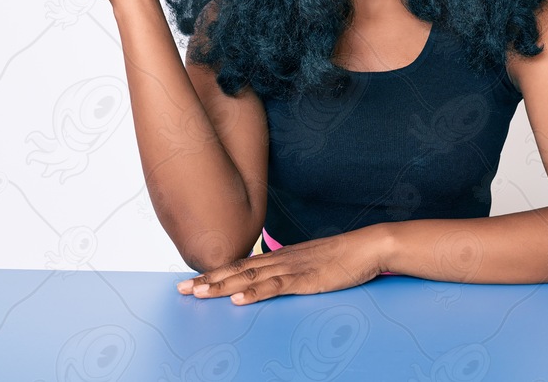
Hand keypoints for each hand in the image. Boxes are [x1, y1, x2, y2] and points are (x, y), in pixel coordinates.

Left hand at [176, 226, 389, 304]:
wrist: (367, 247)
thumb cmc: (342, 257)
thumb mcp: (311, 265)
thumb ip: (291, 272)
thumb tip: (275, 281)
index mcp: (280, 257)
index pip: (240, 266)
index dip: (214, 273)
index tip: (192, 281)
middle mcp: (280, 260)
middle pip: (237, 271)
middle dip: (207, 280)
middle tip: (181, 289)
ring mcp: (292, 269)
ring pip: (250, 278)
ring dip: (222, 286)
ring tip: (198, 293)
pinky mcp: (306, 279)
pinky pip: (276, 287)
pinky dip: (255, 294)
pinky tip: (238, 300)